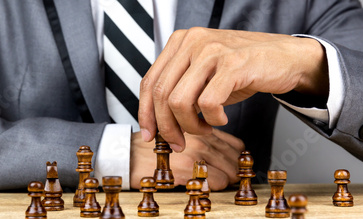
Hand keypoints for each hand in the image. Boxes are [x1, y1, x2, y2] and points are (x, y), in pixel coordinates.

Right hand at [130, 129, 244, 190]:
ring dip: (226, 181)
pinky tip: (204, 187)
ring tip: (217, 185)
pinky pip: (214, 182)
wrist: (127, 155)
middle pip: (235, 159)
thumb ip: (199, 140)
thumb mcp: (178, 136)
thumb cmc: (150, 148)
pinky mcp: (187, 169)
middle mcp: (200, 139)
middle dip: (234, 172)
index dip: (236, 158)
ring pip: (229, 171)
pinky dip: (214, 188)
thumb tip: (220, 156)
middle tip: (227, 180)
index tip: (231, 167)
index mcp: (200, 130)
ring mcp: (195, 153)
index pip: (235, 145)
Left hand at [139, 28, 327, 150]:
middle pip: (160, 94)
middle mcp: (192, 42)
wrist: (284, 58)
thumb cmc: (242, 69)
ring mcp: (211, 51)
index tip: (150, 135)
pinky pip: (208, 103)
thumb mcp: (202, 75)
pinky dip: (213, 119)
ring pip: (179, 101)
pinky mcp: (233, 64)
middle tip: (178, 142)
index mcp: (180, 42)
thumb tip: (157, 123)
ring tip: (205, 127)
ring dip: (190, 125)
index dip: (146, 113)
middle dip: (167, 127)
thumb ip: (179, 89)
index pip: (149, 81)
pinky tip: (222, 118)